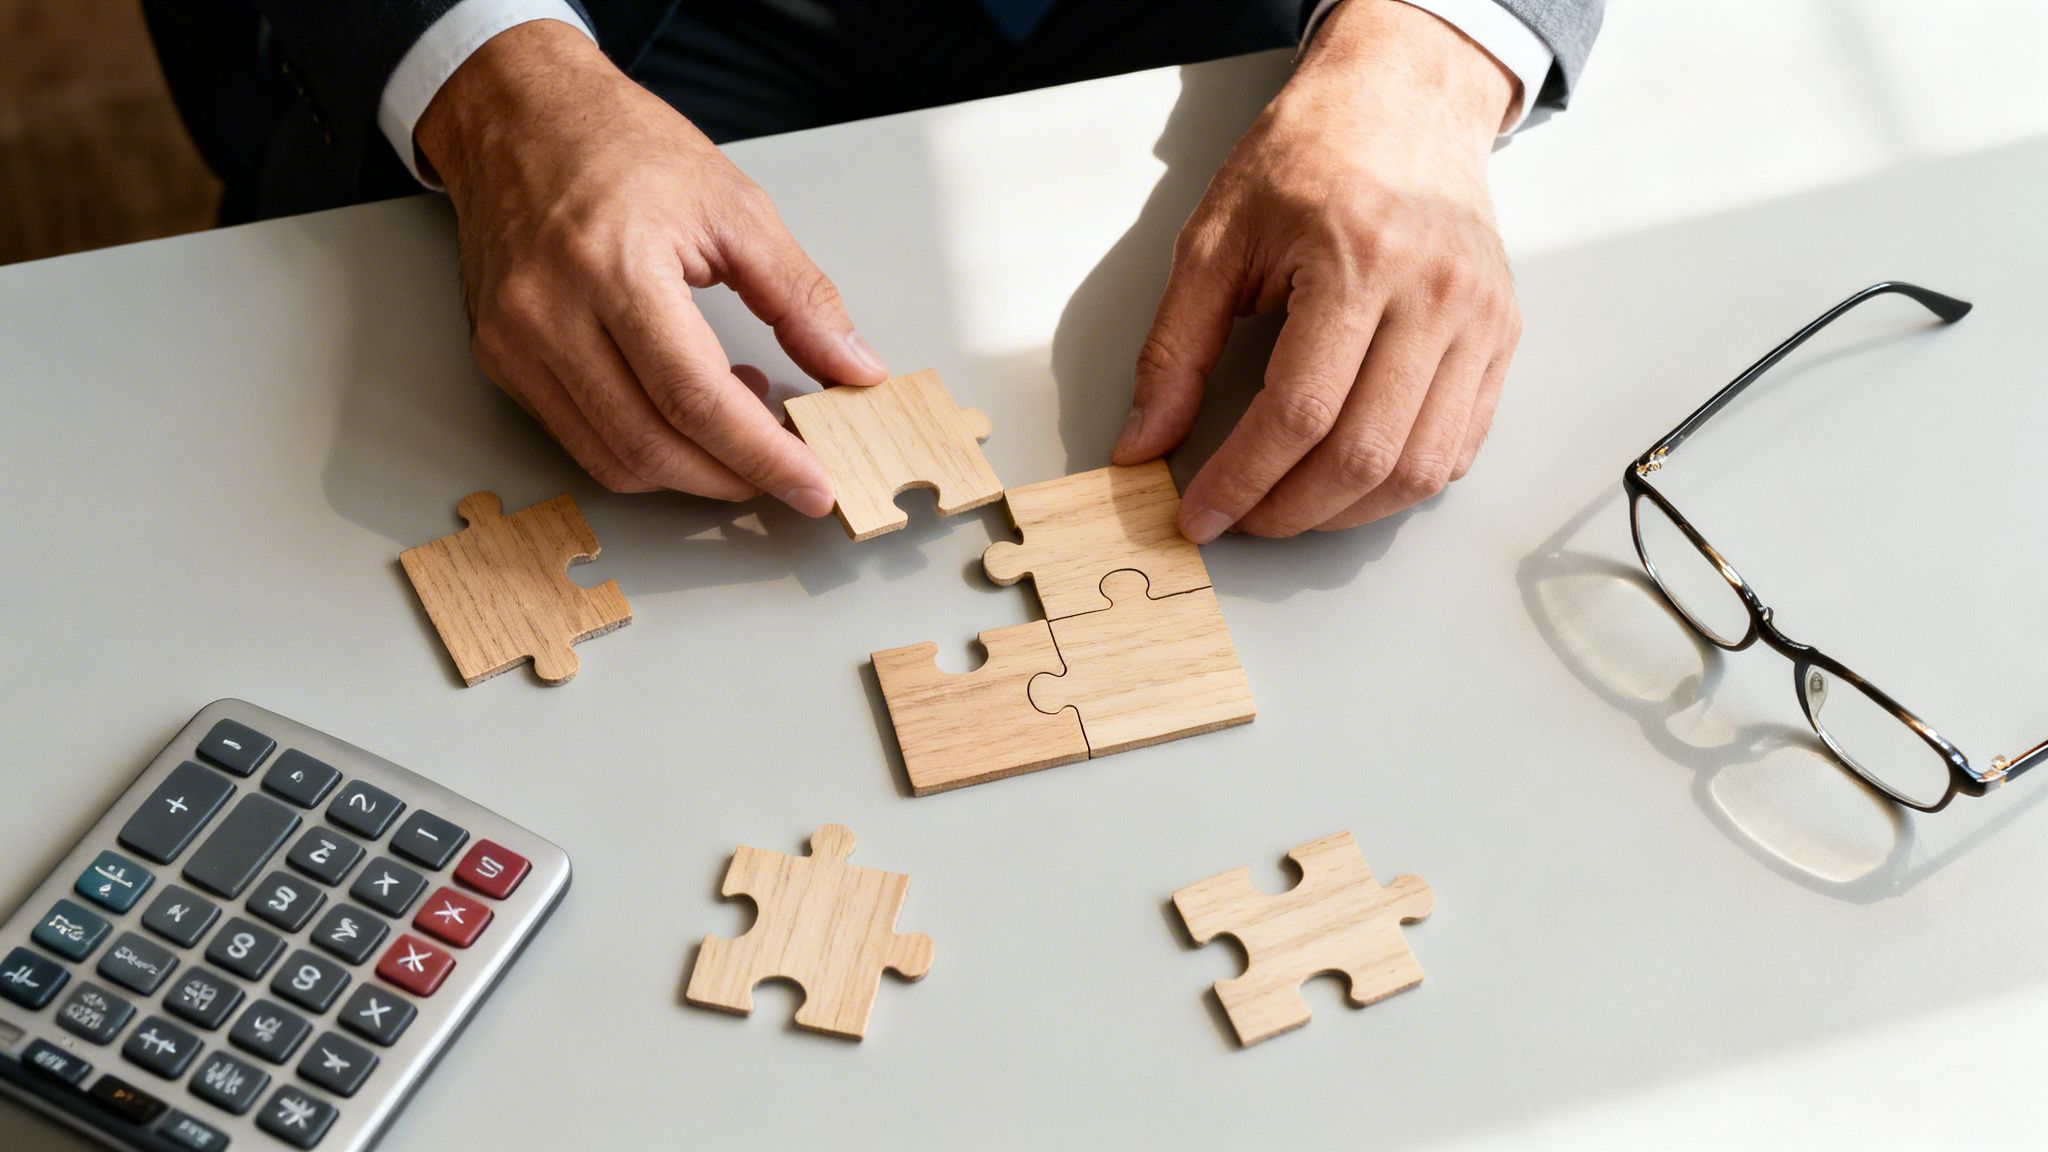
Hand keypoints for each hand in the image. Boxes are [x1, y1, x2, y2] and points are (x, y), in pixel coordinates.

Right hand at [416, 20, 885, 511]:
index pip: (695, 398)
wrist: (519, 116)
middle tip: (789, 471)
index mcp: (611, 266)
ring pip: (611, 459)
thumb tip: (853, 368)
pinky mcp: (499, 358)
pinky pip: (578, 436)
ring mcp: (514, 343)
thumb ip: (800, 297)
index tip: (814, 485)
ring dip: (690, 469)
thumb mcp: (735, 206)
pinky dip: (642, 446)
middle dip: (731, 477)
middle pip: (650, 445)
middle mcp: (548, 313)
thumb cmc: (623, 146)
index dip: (762, 455)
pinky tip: (685, 410)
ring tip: (741, 426)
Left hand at [1113, 0, 1521, 539]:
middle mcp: (1434, 295)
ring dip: (1348, 512)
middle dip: (1290, 511)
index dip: (1241, 480)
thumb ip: (1175, 349)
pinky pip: (1459, 445)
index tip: (1200, 514)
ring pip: (1420, 467)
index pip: (1297, 413)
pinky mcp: (1502, 336)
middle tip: (1242, 520)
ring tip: (1290, 507)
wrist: (1404, 99)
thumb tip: (1144, 443)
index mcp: (1358, 261)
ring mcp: (1480, 320)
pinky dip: (1401, 482)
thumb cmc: (1308, 155)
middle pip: (1365, 454)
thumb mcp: (1215, 238)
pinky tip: (1350, 479)